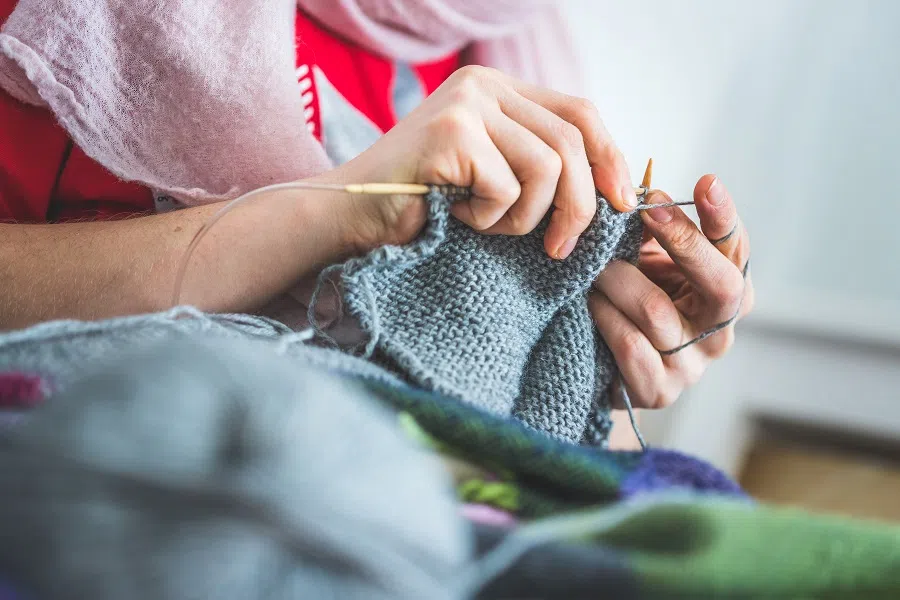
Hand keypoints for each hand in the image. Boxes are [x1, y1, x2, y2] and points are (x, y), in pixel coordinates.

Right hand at [322, 65, 635, 257]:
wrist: (351, 216)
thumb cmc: (423, 205)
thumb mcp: (493, 176)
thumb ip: (538, 164)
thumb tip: (612, 190)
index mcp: (499, 89)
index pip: (580, 111)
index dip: (610, 158)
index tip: (622, 204)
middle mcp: (484, 85)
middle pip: (571, 142)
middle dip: (578, 205)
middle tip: (560, 248)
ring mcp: (466, 105)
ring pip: (546, 168)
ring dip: (523, 217)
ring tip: (485, 224)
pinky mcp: (452, 133)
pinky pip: (506, 189)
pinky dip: (488, 219)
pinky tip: (456, 216)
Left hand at [589, 175, 753, 408]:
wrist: (604, 365)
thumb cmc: (630, 299)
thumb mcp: (648, 260)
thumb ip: (653, 231)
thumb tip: (640, 193)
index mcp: (729, 293)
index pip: (738, 251)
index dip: (723, 217)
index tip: (705, 182)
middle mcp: (720, 331)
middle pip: (721, 285)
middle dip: (684, 240)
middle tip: (647, 210)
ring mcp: (692, 365)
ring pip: (657, 311)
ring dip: (619, 279)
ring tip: (593, 265)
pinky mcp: (658, 390)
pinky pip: (629, 344)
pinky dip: (604, 316)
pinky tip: (588, 302)